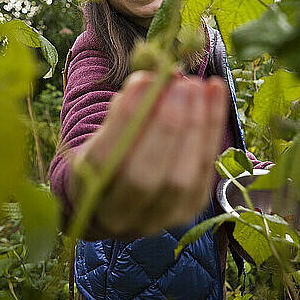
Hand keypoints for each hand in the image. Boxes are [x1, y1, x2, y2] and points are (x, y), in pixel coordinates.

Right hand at [70, 70, 227, 237]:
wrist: (117, 198)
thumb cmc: (108, 153)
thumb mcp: (103, 131)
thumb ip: (124, 109)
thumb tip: (155, 80)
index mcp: (85, 192)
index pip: (105, 158)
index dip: (127, 118)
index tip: (145, 79)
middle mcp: (119, 217)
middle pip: (145, 176)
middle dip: (167, 125)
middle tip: (180, 84)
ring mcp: (157, 219)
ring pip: (180, 179)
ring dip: (195, 126)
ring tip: (197, 86)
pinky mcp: (188, 211)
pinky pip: (205, 171)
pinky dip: (213, 128)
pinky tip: (215, 93)